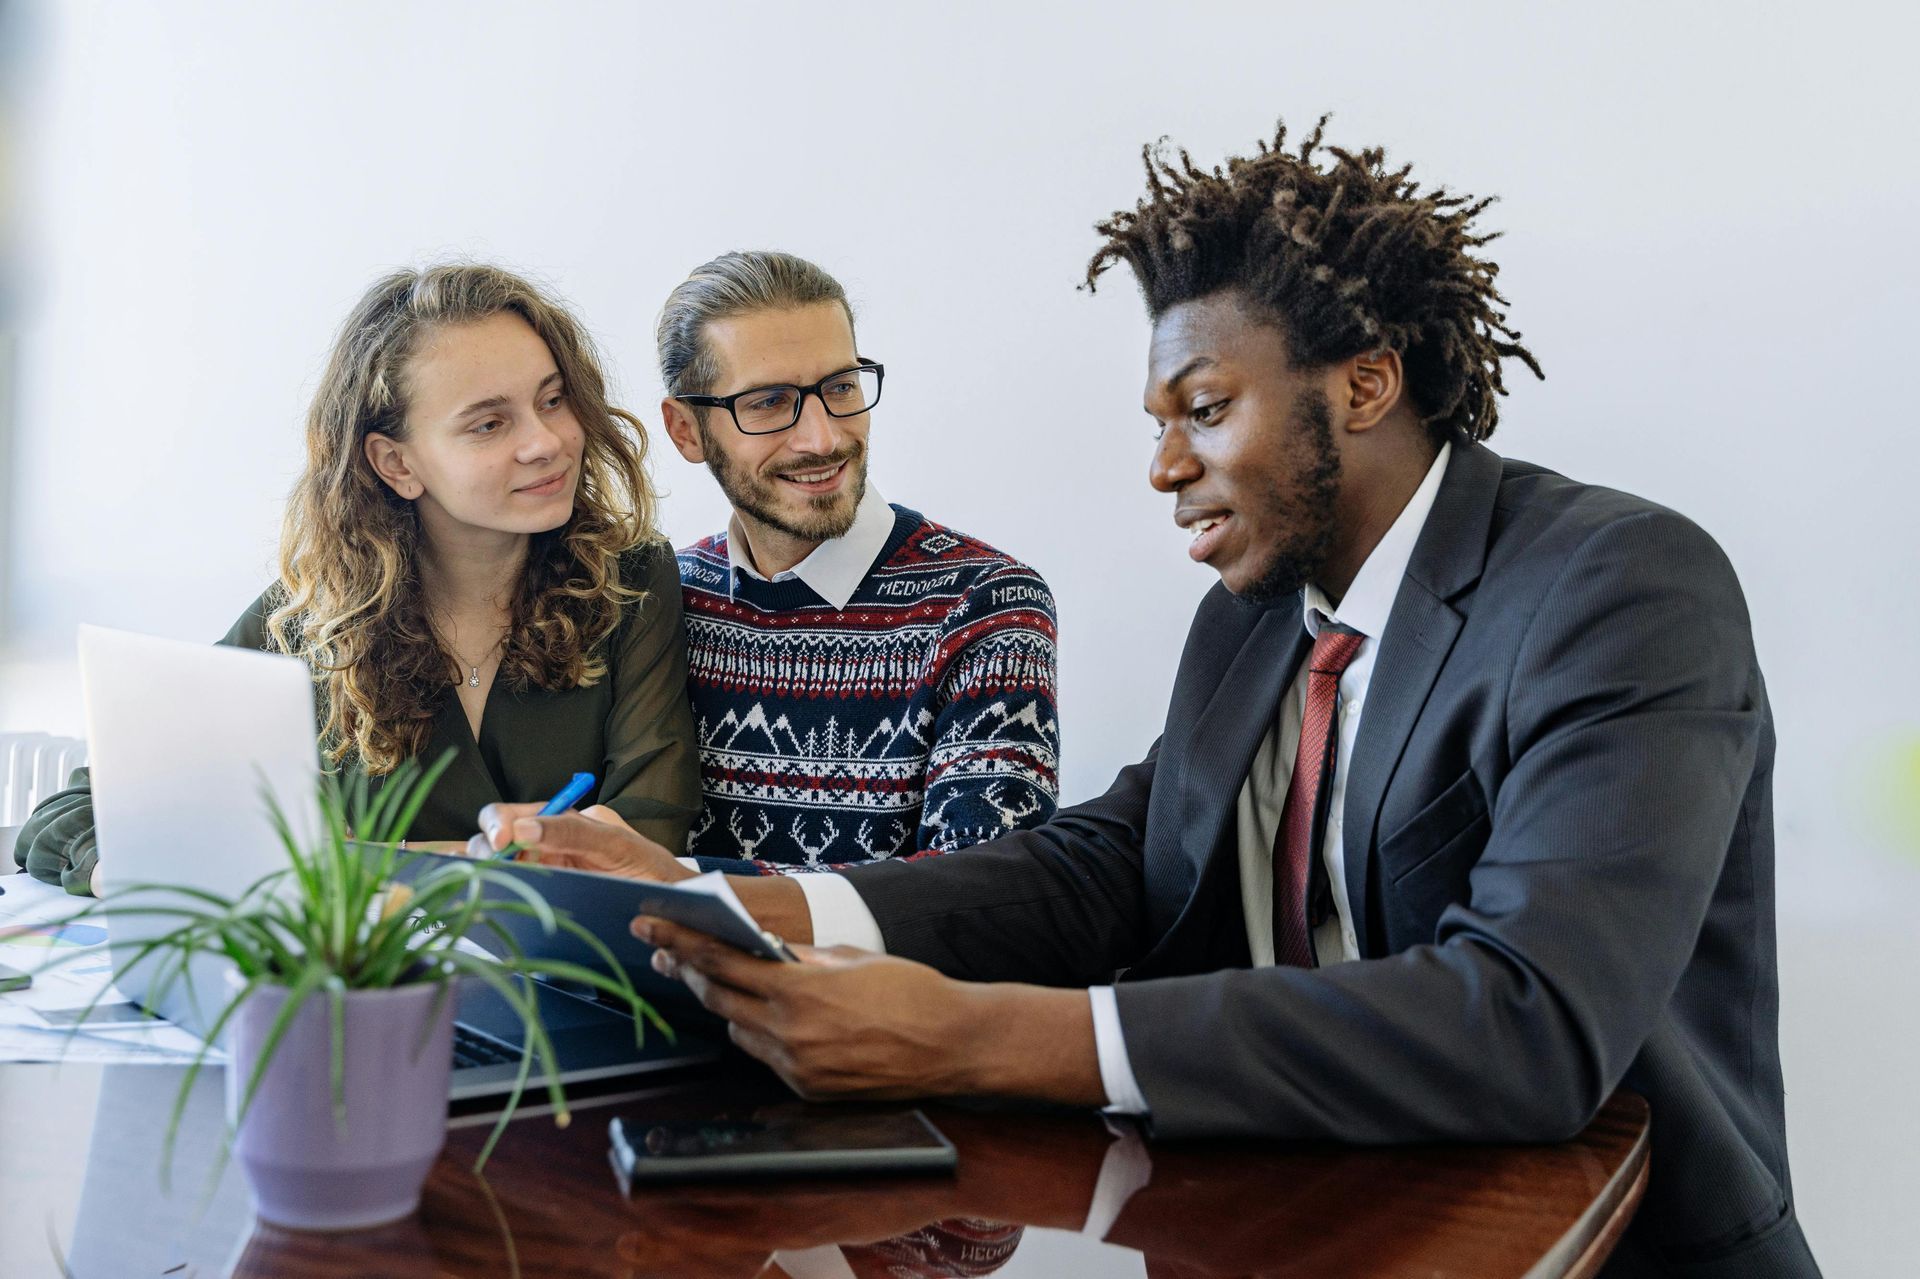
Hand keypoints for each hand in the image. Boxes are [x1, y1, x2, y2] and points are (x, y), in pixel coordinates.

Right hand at [466, 804, 693, 881]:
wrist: (676, 907)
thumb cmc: (651, 870)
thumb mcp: (616, 845)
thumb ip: (572, 832)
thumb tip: (521, 829)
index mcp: (564, 822)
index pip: (513, 814)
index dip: (496, 825)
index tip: (499, 842)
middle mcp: (548, 845)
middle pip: (495, 841)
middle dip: (484, 850)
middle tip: (492, 867)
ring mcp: (545, 874)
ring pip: (498, 869)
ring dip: (487, 874)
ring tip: (487, 884)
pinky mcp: (547, 899)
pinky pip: (514, 894)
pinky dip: (496, 895)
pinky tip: (487, 900)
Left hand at [635, 917, 988, 1099]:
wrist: (953, 1045)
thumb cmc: (911, 990)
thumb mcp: (852, 957)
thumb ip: (799, 956)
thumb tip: (762, 948)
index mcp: (798, 991)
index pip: (720, 961)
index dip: (680, 942)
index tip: (649, 927)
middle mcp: (789, 1033)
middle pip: (718, 998)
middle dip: (691, 972)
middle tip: (671, 952)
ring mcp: (796, 1067)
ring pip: (738, 1030)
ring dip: (729, 1004)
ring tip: (725, 982)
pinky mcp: (807, 1090)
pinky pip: (766, 1056)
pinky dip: (761, 1033)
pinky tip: (772, 1017)